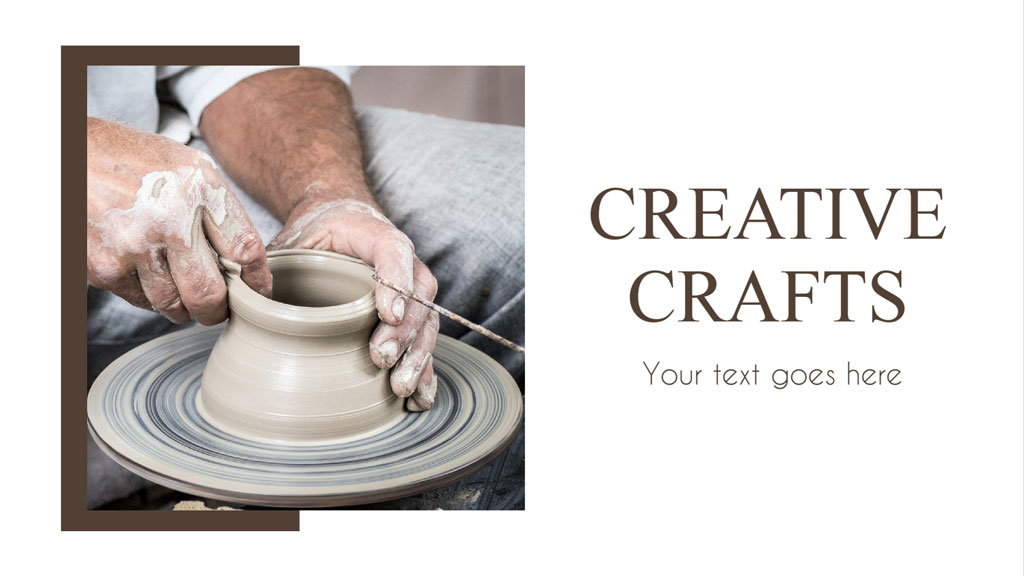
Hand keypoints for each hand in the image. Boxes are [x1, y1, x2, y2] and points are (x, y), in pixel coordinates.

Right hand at [87, 118, 271, 324]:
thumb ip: (221, 212)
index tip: (259, 293)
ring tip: (183, 292)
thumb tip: (248, 266)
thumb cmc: (137, 162)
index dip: (258, 281)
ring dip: (184, 308)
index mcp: (199, 189)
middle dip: (219, 311)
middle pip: (210, 294)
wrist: (70, 155)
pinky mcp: (105, 267)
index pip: (246, 250)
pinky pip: (142, 301)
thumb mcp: (190, 169)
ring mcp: (133, 247)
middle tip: (219, 309)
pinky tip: (148, 274)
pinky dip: (151, 297)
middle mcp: (168, 219)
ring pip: (174, 306)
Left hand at [268, 195, 439, 410]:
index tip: (387, 314)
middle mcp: (403, 261)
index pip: (393, 251)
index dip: (395, 282)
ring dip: (417, 356)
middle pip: (417, 295)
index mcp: (373, 234)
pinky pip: (425, 341)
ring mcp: (411, 289)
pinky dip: (424, 369)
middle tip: (382, 359)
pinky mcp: (411, 315)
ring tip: (400, 386)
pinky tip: (420, 396)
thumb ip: (272, 263)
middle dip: (404, 332)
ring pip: (427, 321)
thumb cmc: (315, 236)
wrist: (339, 224)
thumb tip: (243, 296)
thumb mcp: (292, 239)